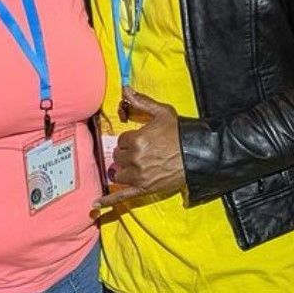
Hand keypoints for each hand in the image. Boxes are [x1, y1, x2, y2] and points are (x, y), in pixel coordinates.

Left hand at [93, 87, 185, 209]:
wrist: (197, 155)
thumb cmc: (180, 133)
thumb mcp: (161, 113)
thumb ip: (140, 101)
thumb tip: (124, 89)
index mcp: (136, 139)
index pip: (121, 141)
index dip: (130, 140)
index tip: (141, 140)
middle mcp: (135, 158)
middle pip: (118, 157)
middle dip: (127, 155)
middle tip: (141, 152)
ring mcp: (139, 176)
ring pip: (118, 173)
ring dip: (123, 170)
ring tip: (135, 166)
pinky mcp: (144, 189)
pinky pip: (122, 195)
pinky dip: (108, 200)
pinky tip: (96, 204)